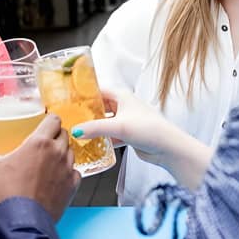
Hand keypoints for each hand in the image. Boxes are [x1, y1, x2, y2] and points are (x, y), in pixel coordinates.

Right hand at [0, 114, 80, 220]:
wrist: (19, 224)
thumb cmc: (5, 195)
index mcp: (39, 142)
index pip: (54, 119)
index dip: (49, 120)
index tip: (43, 124)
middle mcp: (57, 153)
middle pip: (63, 134)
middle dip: (55, 135)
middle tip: (43, 143)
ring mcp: (66, 170)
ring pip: (70, 152)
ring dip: (62, 152)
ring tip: (49, 160)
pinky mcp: (72, 187)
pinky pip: (75, 172)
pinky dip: (68, 172)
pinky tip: (57, 177)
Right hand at [71, 89, 213, 189]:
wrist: (169, 148)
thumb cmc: (149, 129)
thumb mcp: (119, 126)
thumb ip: (95, 128)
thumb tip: (75, 130)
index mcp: (122, 95)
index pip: (98, 90)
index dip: (84, 93)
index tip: (69, 99)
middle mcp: (123, 105)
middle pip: (100, 106)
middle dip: (86, 112)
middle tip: (70, 117)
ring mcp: (126, 120)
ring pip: (104, 121)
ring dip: (94, 126)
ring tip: (77, 130)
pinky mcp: (128, 134)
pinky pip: (110, 134)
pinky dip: (102, 138)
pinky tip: (91, 144)